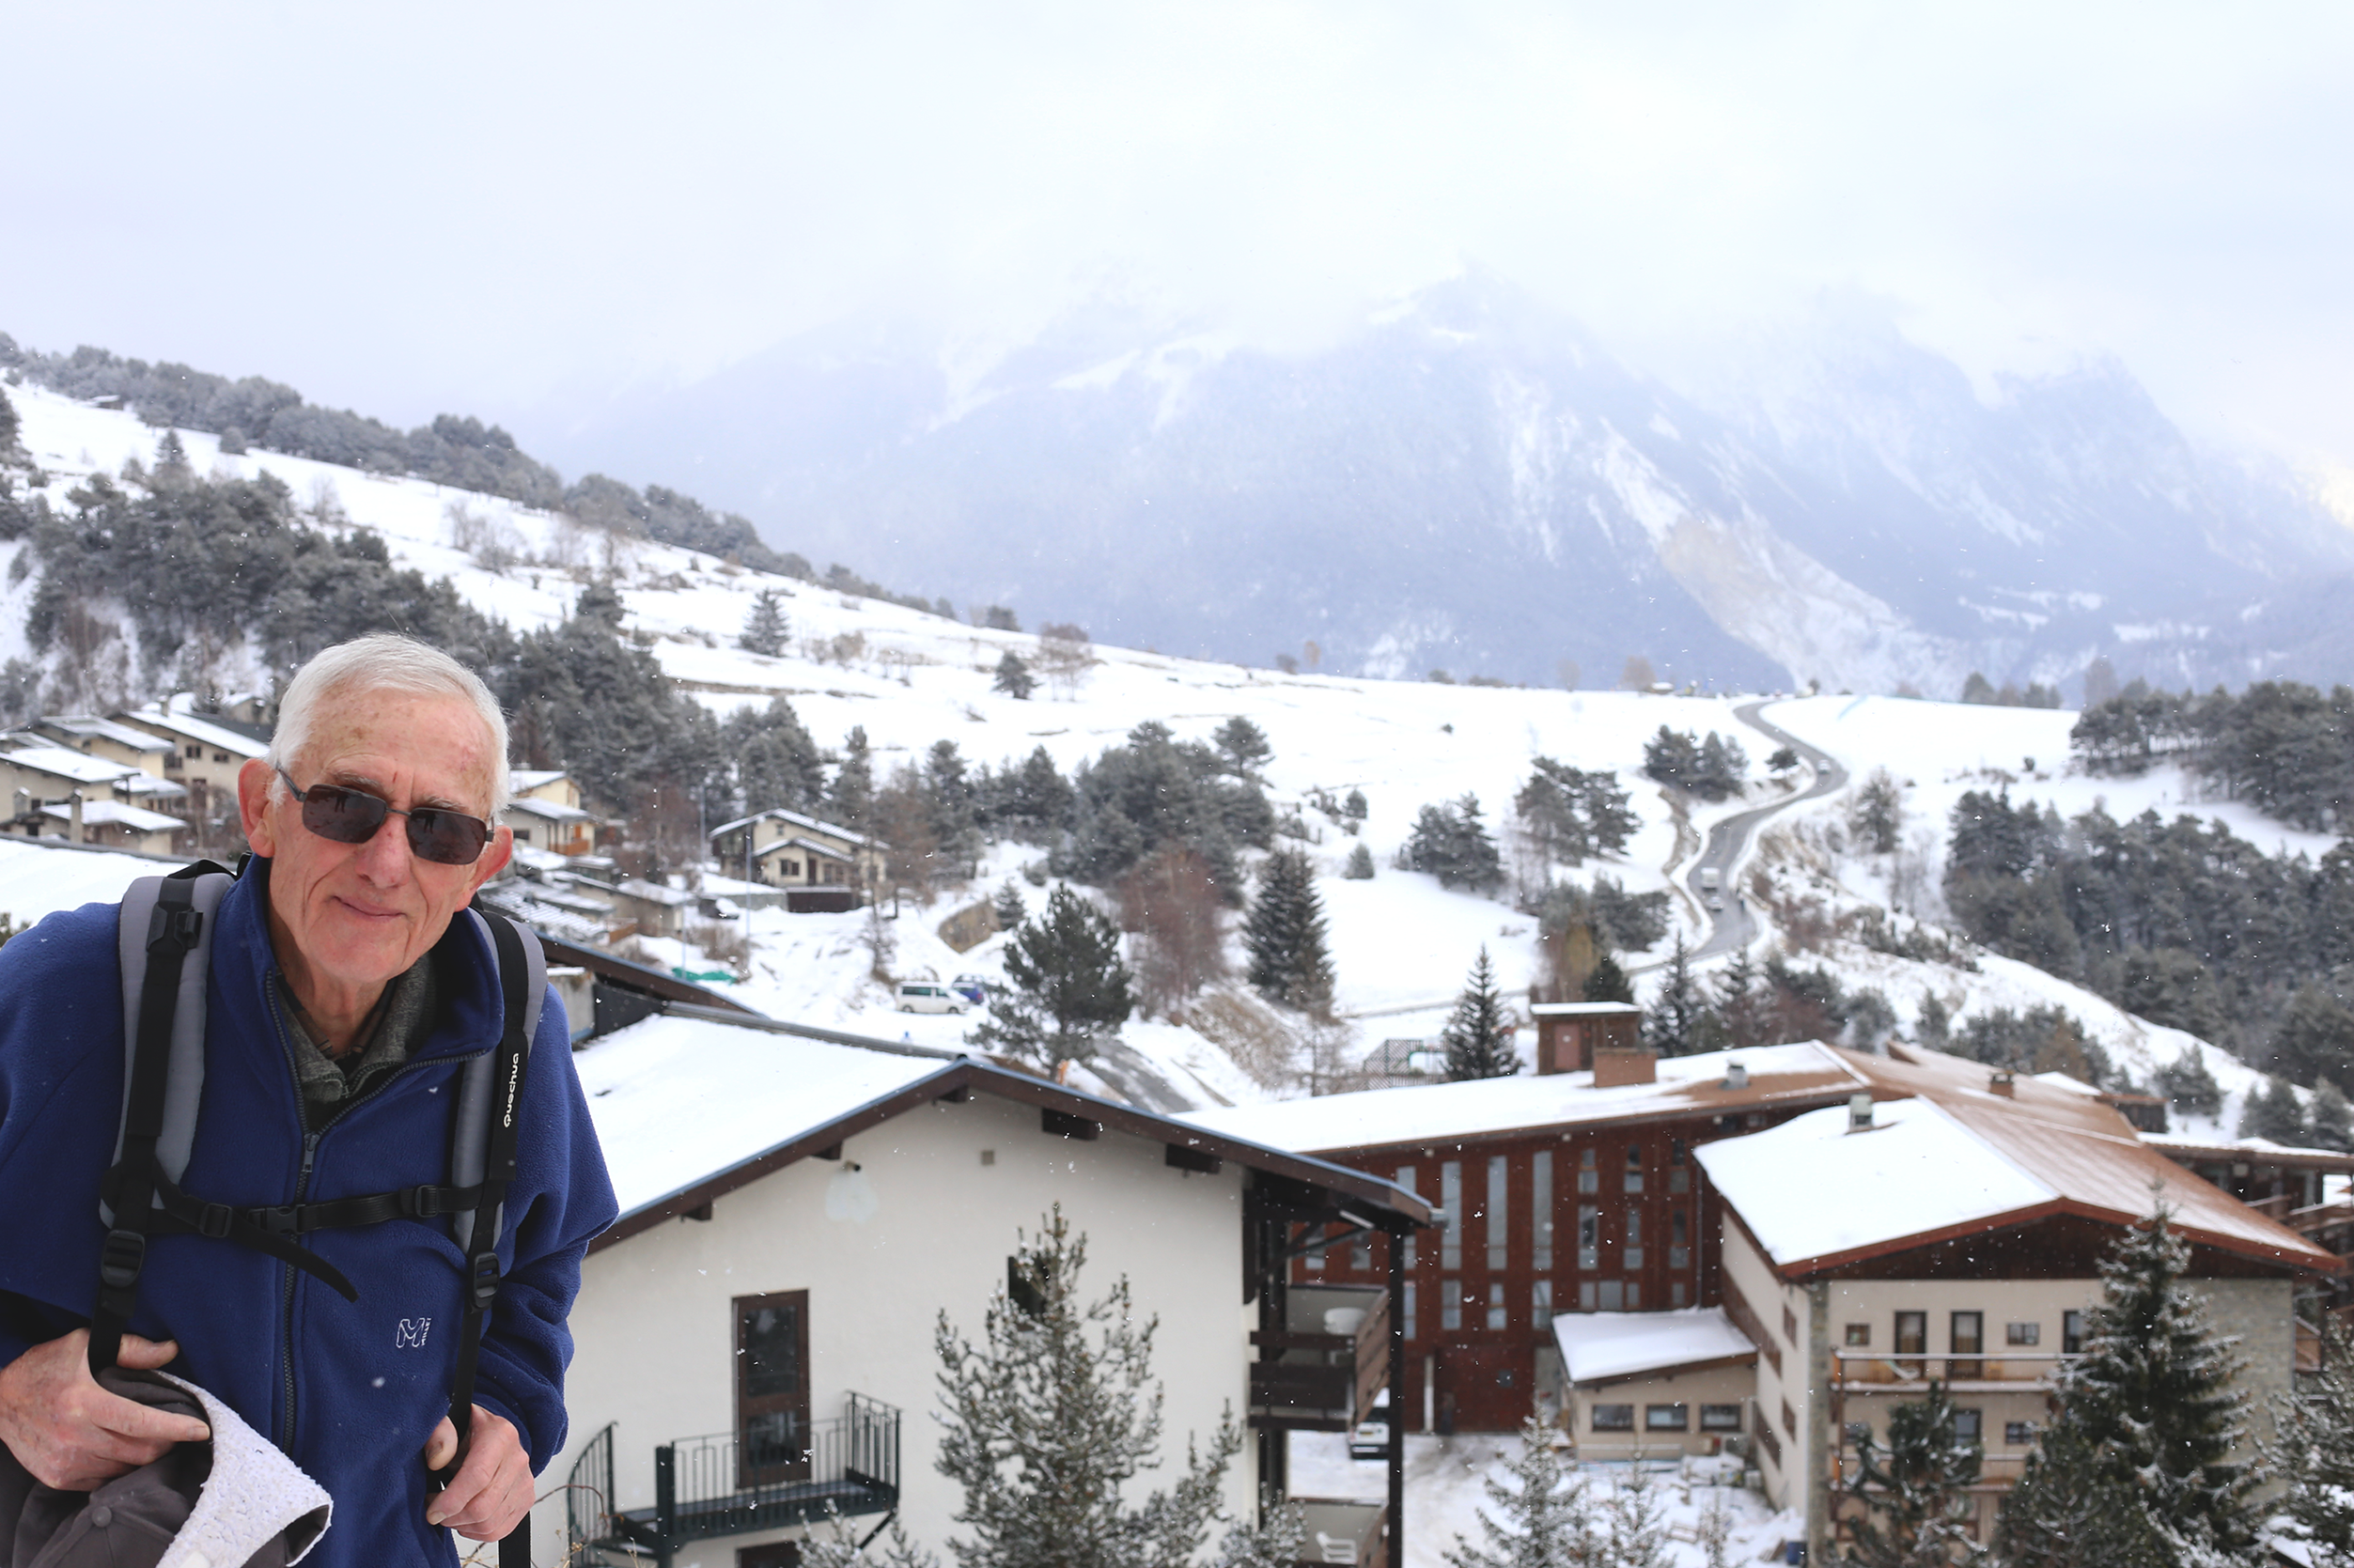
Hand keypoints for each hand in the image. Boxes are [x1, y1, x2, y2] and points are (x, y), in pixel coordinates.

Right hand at [0, 1331, 210, 1490]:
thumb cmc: (44, 1367)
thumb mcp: (83, 1344)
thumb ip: (130, 1348)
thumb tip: (171, 1350)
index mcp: (83, 1403)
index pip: (142, 1422)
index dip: (177, 1428)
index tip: (201, 1430)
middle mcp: (74, 1437)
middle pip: (140, 1452)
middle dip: (168, 1443)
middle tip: (179, 1432)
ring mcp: (64, 1461)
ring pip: (124, 1469)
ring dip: (144, 1457)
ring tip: (152, 1439)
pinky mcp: (56, 1477)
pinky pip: (103, 1479)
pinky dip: (120, 1468)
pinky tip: (123, 1451)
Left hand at [423, 1405, 532, 1540]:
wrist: (488, 1434)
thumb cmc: (465, 1430)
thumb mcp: (446, 1421)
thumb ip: (438, 1433)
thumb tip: (437, 1460)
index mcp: (500, 1435)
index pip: (478, 1476)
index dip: (451, 1500)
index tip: (431, 1511)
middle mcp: (518, 1458)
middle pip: (484, 1506)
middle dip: (452, 1517)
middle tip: (435, 1511)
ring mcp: (525, 1480)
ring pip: (490, 1523)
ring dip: (461, 1525)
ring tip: (448, 1511)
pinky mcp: (525, 1499)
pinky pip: (499, 1530)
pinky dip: (476, 1532)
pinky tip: (464, 1519)